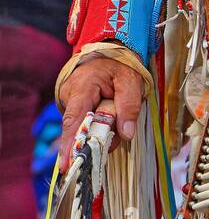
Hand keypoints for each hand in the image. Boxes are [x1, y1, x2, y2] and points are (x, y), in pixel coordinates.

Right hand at [59, 56, 144, 170]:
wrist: (110, 52)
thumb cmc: (120, 65)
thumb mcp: (131, 80)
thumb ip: (130, 106)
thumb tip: (126, 134)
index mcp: (83, 86)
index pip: (74, 119)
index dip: (70, 144)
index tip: (66, 165)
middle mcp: (70, 95)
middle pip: (79, 129)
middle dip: (98, 138)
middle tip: (118, 133)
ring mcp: (69, 102)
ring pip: (84, 129)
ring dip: (102, 131)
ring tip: (117, 116)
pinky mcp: (74, 108)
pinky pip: (85, 125)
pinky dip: (98, 127)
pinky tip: (110, 119)